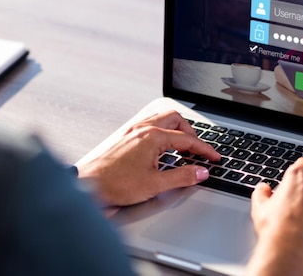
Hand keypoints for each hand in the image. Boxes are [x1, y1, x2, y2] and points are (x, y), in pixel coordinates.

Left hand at [76, 110, 219, 205]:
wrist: (88, 185)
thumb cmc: (115, 184)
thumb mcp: (155, 184)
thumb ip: (182, 177)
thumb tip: (200, 172)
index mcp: (153, 137)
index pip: (187, 139)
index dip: (204, 149)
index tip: (214, 157)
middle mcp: (143, 129)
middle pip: (176, 120)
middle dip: (191, 133)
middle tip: (199, 149)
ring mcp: (132, 130)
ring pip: (162, 118)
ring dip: (177, 128)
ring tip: (183, 145)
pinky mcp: (125, 136)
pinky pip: (150, 123)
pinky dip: (163, 130)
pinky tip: (162, 145)